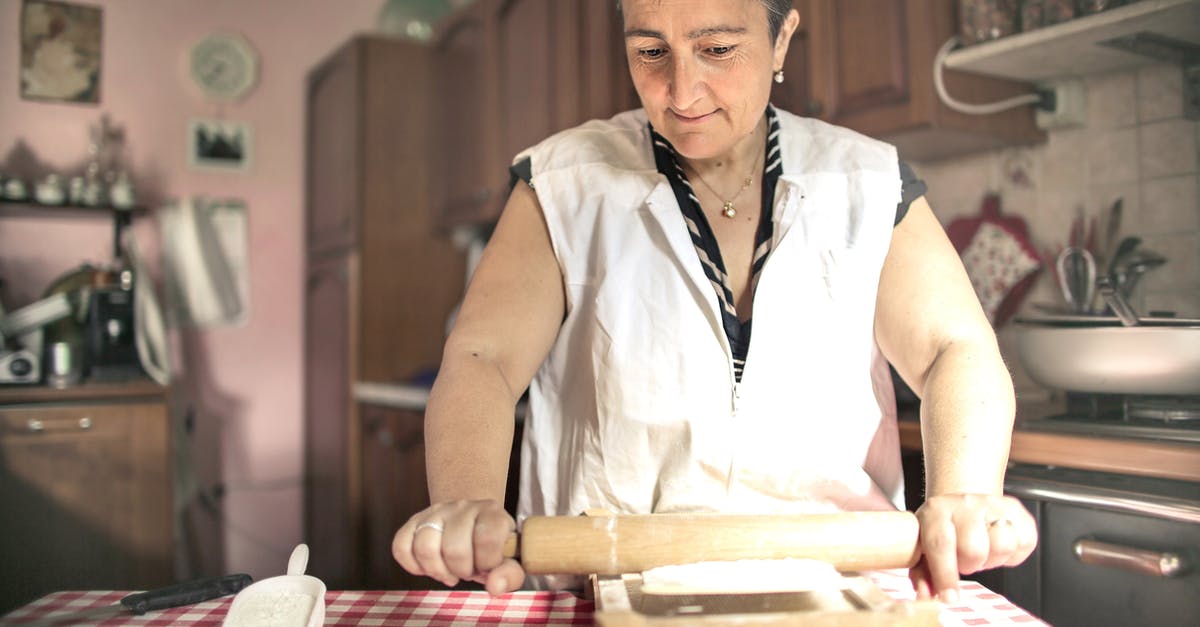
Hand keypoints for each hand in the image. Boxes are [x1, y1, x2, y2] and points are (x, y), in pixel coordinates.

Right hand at [392, 499, 524, 594]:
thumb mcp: (509, 558)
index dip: (487, 562)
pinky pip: (401, 546)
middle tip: (467, 570)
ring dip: (437, 570)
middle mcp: (462, 506)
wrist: (472, 520)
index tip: (488, 566)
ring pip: (424, 547)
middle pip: (454, 548)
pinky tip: (428, 567)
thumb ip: (510, 574)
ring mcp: (435, 511)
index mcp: (491, 513)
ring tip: (448, 571)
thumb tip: (494, 586)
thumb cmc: (491, 545)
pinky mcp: (413, 521)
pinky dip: (412, 566)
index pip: (487, 538)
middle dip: (461, 570)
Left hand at [910, 493, 1036, 602]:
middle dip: (969, 565)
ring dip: (992, 559)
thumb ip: (922, 573)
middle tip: (964, 560)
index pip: (940, 544)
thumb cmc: (943, 530)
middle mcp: (965, 503)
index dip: (945, 575)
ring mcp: (992, 504)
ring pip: (1002, 545)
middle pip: (974, 549)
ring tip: (981, 552)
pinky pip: (1024, 542)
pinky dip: (1013, 554)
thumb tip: (926, 594)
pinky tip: (996, 546)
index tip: (949, 596)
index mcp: (936, 511)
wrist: (963, 505)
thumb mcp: (923, 547)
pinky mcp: (1016, 509)